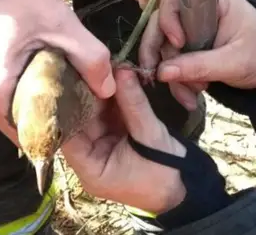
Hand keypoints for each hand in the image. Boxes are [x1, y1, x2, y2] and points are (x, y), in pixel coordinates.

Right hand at [0, 0, 115, 146]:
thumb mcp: (62, 26)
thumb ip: (91, 60)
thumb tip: (108, 89)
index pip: (37, 134)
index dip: (67, 131)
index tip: (90, 121)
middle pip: (30, 126)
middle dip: (61, 119)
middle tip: (89, 106)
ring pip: (23, 113)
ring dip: (50, 106)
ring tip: (77, 92)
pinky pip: (16, 98)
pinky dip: (37, 94)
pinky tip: (58, 79)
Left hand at [61, 68, 186, 214]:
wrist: (187, 187)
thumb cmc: (166, 172)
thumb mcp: (150, 135)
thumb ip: (134, 103)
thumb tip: (122, 70)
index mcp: (91, 170)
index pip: (68, 134)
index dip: (69, 107)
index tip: (76, 80)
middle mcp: (90, 159)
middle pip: (80, 121)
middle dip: (88, 95)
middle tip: (94, 68)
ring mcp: (101, 148)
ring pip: (94, 115)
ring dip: (101, 94)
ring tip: (105, 69)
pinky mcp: (113, 138)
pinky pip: (108, 115)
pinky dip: (112, 99)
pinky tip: (115, 78)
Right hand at [139, 0, 255, 106]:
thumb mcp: (234, 62)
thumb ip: (199, 65)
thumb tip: (162, 73)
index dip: (168, 17)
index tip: (177, 43)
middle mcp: (196, 8)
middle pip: (160, 21)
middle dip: (158, 52)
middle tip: (158, 77)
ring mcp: (190, 27)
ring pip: (162, 44)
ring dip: (170, 73)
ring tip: (191, 94)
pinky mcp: (189, 45)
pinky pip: (170, 59)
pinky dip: (176, 80)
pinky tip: (189, 97)